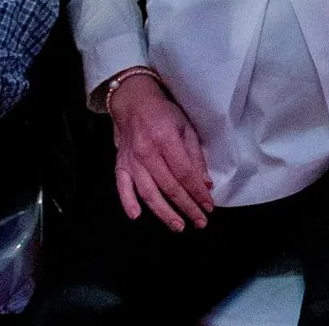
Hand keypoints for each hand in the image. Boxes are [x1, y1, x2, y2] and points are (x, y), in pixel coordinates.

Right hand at [107, 74, 213, 231]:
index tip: (209, 206)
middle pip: (169, 186)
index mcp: (166, 140)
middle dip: (187, 206)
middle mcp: (147, 152)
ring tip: (178, 225)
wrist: (133, 102)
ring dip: (163, 212)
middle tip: (200, 222)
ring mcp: (131, 160)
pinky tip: (136, 216)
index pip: (185, 173)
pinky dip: (127, 202)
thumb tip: (205, 184)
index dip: (197, 192)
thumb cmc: (164, 113)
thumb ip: (195, 157)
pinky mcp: (119, 164)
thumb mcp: (187, 128)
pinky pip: (122, 186)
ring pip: (148, 192)